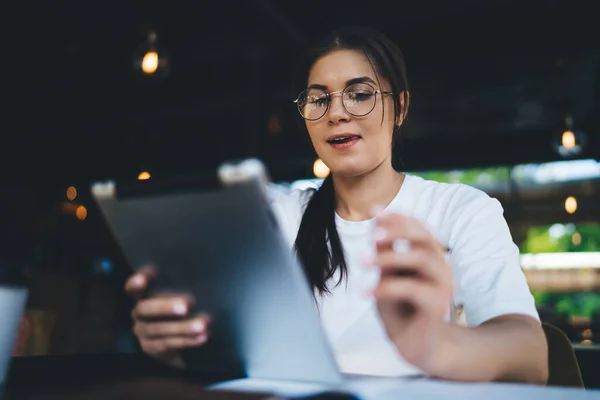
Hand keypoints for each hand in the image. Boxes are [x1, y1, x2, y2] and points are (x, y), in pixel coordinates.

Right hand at [125, 266, 210, 367]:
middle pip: (144, 308)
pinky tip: (202, 337)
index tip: (144, 278)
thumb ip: (186, 288)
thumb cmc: (188, 306)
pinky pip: (166, 344)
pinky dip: (186, 340)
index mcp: (145, 294)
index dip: (136, 282)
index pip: (133, 287)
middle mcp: (139, 311)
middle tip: (185, 307)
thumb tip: (208, 280)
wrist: (184, 342)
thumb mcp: (185, 295)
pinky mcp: (149, 347)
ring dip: (182, 327)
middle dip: (164, 307)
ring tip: (202, 325)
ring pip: (157, 328)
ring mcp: (142, 330)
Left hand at [367, 211, 453, 372]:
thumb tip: (375, 222)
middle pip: (424, 237)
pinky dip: (386, 287)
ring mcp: (442, 285)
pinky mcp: (437, 305)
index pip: (418, 228)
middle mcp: (440, 266)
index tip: (373, 211)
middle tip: (372, 235)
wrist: (415, 345)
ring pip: (420, 258)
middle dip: (397, 230)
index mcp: (430, 255)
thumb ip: (384, 252)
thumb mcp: (387, 275)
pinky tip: (367, 292)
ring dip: (389, 256)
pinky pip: (412, 288)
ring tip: (362, 262)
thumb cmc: (401, 307)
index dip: (397, 217)